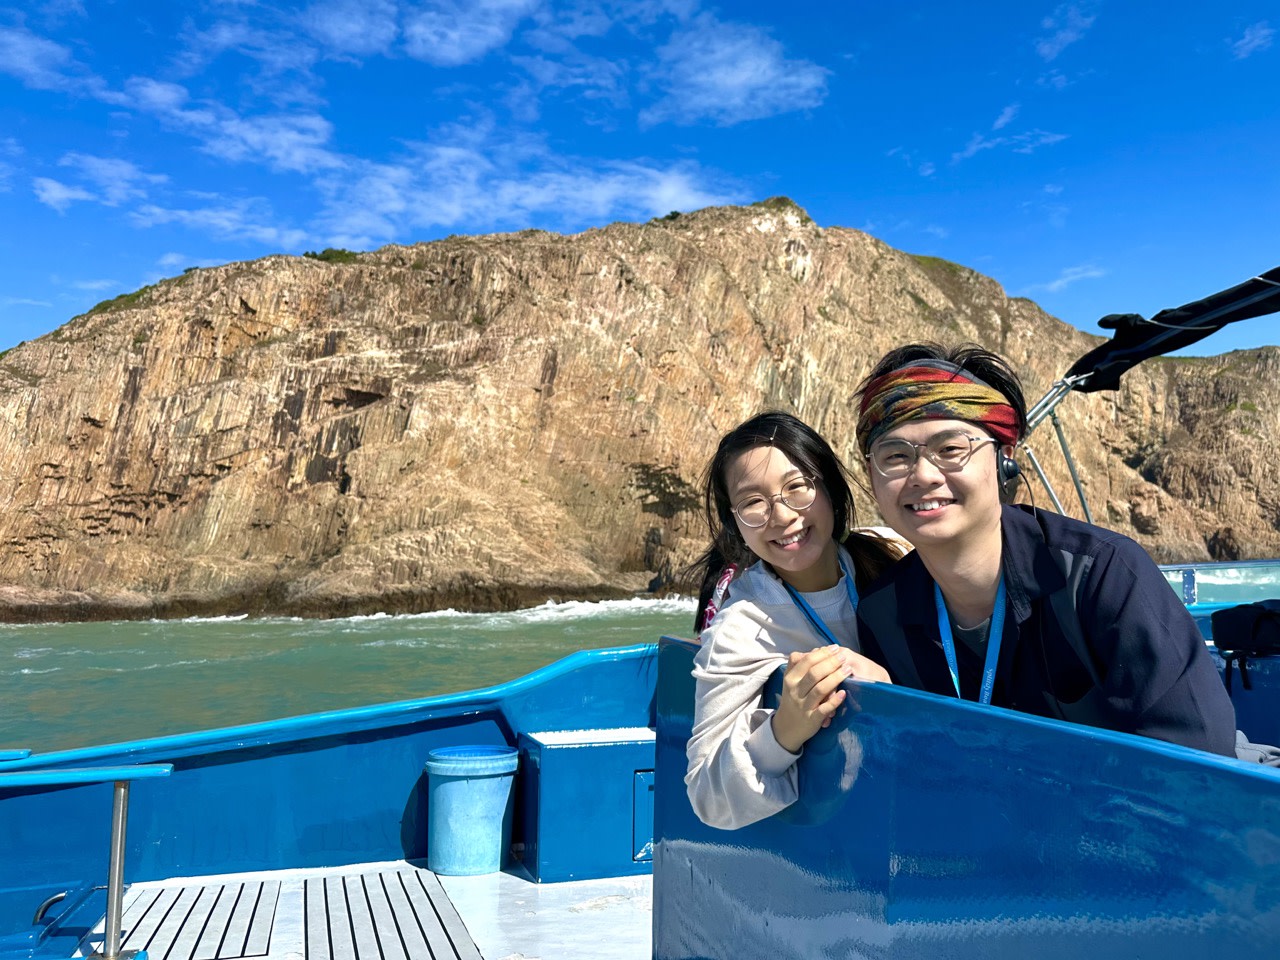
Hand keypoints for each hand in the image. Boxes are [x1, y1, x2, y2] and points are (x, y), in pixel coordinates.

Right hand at [770, 646, 887, 753]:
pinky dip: (834, 701)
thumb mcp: (790, 681)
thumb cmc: (793, 698)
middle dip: (831, 663)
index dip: (822, 653)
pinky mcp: (812, 719)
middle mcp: (795, 691)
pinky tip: (844, 694)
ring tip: (848, 670)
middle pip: (814, 673)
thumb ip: (798, 664)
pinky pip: (824, 709)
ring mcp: (804, 705)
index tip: (835, 648)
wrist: (786, 727)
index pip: (806, 661)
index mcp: (790, 679)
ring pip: (820, 689)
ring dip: (836, 678)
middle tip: (844, 657)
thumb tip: (815, 649)